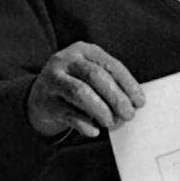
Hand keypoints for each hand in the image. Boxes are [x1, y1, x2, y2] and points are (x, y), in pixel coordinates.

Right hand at [27, 42, 144, 137]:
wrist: (39, 96)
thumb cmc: (75, 83)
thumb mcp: (90, 75)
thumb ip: (110, 83)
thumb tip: (133, 103)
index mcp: (84, 50)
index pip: (111, 65)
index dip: (128, 84)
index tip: (140, 101)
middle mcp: (66, 61)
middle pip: (96, 76)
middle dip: (116, 97)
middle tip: (129, 114)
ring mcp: (52, 80)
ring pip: (80, 92)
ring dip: (101, 110)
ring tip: (112, 122)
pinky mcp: (45, 102)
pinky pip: (67, 113)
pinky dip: (84, 123)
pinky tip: (94, 131)